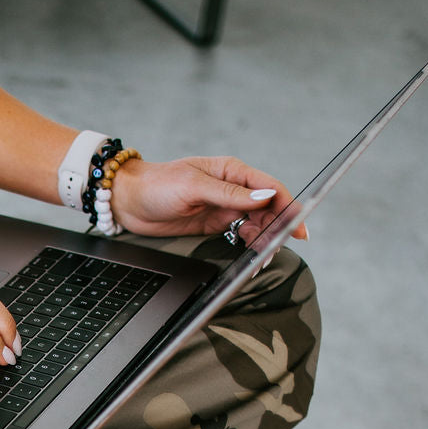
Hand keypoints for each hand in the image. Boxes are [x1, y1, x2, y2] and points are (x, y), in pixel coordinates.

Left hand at [111, 156, 308, 243]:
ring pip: (256, 223)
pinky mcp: (214, 224)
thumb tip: (264, 196)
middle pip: (267, 208)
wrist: (129, 201)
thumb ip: (230, 194)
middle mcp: (232, 188)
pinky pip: (240, 234)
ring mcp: (223, 207)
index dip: (288, 206)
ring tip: (266, 256)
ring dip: (264, 239)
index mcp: (231, 171)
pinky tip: (253, 255)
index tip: (298, 225)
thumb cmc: (157, 186)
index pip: (269, 187)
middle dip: (278, 227)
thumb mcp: (194, 187)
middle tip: (280, 248)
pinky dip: (249, 245)